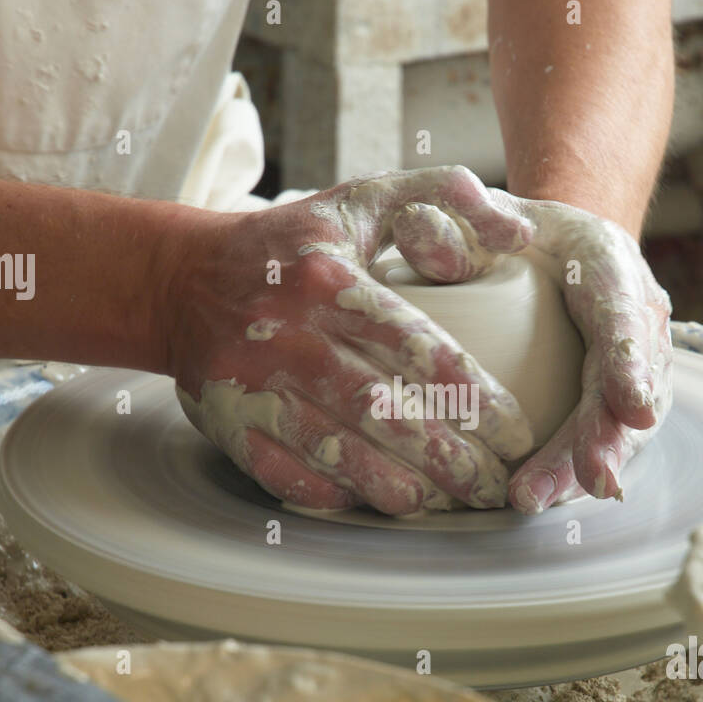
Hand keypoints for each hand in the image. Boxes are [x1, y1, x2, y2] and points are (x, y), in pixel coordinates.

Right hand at [161, 166, 537, 514]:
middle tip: (494, 486)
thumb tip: (518, 232)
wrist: (183, 281)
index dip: (471, 396)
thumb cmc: (294, 245)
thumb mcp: (365, 198)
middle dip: (447, 458)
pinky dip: (332, 492)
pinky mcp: (228, 424)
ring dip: (396, 486)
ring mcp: (252, 385)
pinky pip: (284, 472)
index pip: (415, 346)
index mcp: (327, 278)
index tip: (515, 431)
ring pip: (335, 450)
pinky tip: (375, 502)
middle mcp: (287, 334)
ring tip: (445, 504)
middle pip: (381, 411)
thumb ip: (447, 197)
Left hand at [392, 191, 672, 513]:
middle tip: (590, 479)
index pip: (622, 312)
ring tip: (541, 500)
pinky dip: (572, 472)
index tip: (634, 409)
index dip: (630, 363)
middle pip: (626, 381)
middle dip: (610, 435)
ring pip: (621, 422)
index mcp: (606, 261)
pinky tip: (544, 500)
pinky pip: (602, 438)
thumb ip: (452, 223)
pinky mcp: (614, 397)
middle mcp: (632, 312)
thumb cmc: (508, 230)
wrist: (548, 246)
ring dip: (586, 466)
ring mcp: (630, 360)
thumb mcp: (480, 213)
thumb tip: (424, 241)